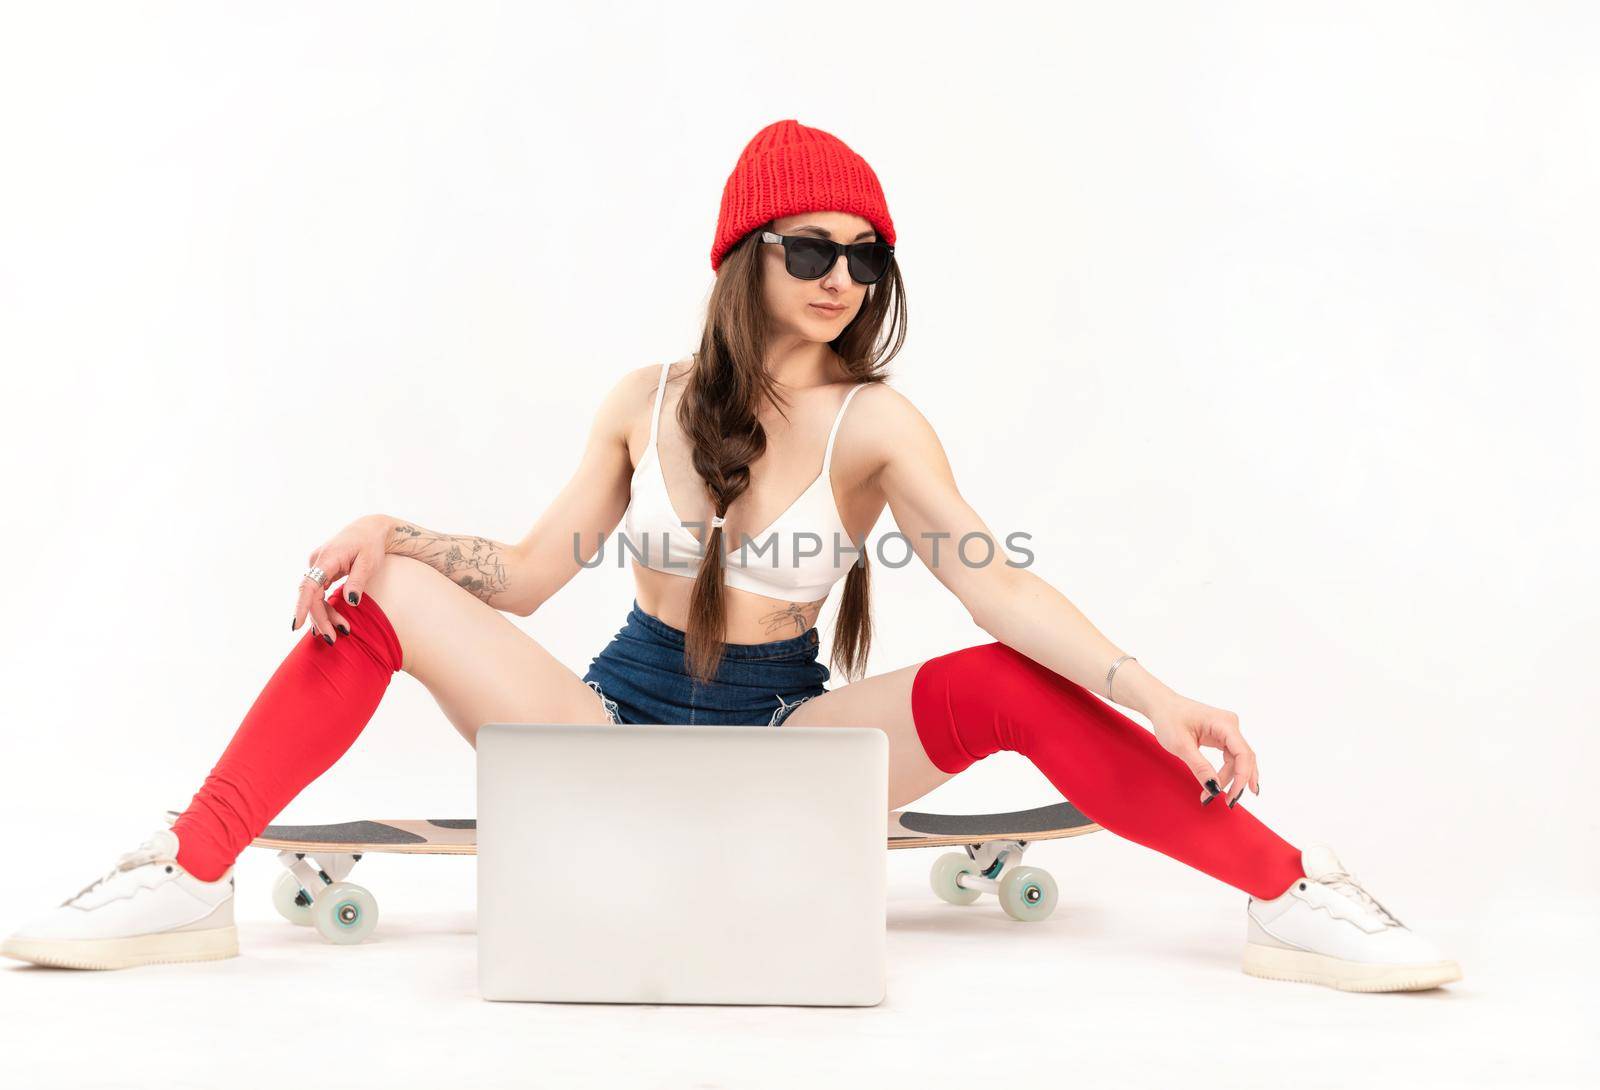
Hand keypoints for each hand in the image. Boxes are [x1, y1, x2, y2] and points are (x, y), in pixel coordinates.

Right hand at [293, 514, 392, 642]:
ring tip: (343, 631)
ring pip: (314, 596)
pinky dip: (324, 607)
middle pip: (311, 596)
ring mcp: (317, 566)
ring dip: (325, 615)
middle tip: (334, 639)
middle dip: (320, 618)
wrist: (370, 529)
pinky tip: (329, 623)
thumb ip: (358, 581)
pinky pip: (317, 593)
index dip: (302, 606)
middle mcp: (317, 561)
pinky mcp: (321, 570)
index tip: (296, 625)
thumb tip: (350, 602)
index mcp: (328, 558)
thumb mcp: (369, 562)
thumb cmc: (371, 544)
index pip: (309, 585)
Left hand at [1146, 692, 1259, 805]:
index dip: (1242, 777)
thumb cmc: (1168, 718)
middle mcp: (1231, 725)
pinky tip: (1222, 786)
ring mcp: (1228, 730)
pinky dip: (1225, 772)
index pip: (1243, 754)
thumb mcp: (1181, 746)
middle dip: (1236, 782)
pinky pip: (1231, 757)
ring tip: (1213, 796)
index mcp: (1224, 723)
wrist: (1160, 705)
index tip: (1232, 796)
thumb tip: (1215, 788)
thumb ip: (1200, 767)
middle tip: (1226, 802)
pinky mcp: (1222, 736)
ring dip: (1229, 779)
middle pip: (1243, 759)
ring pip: (1238, 760)